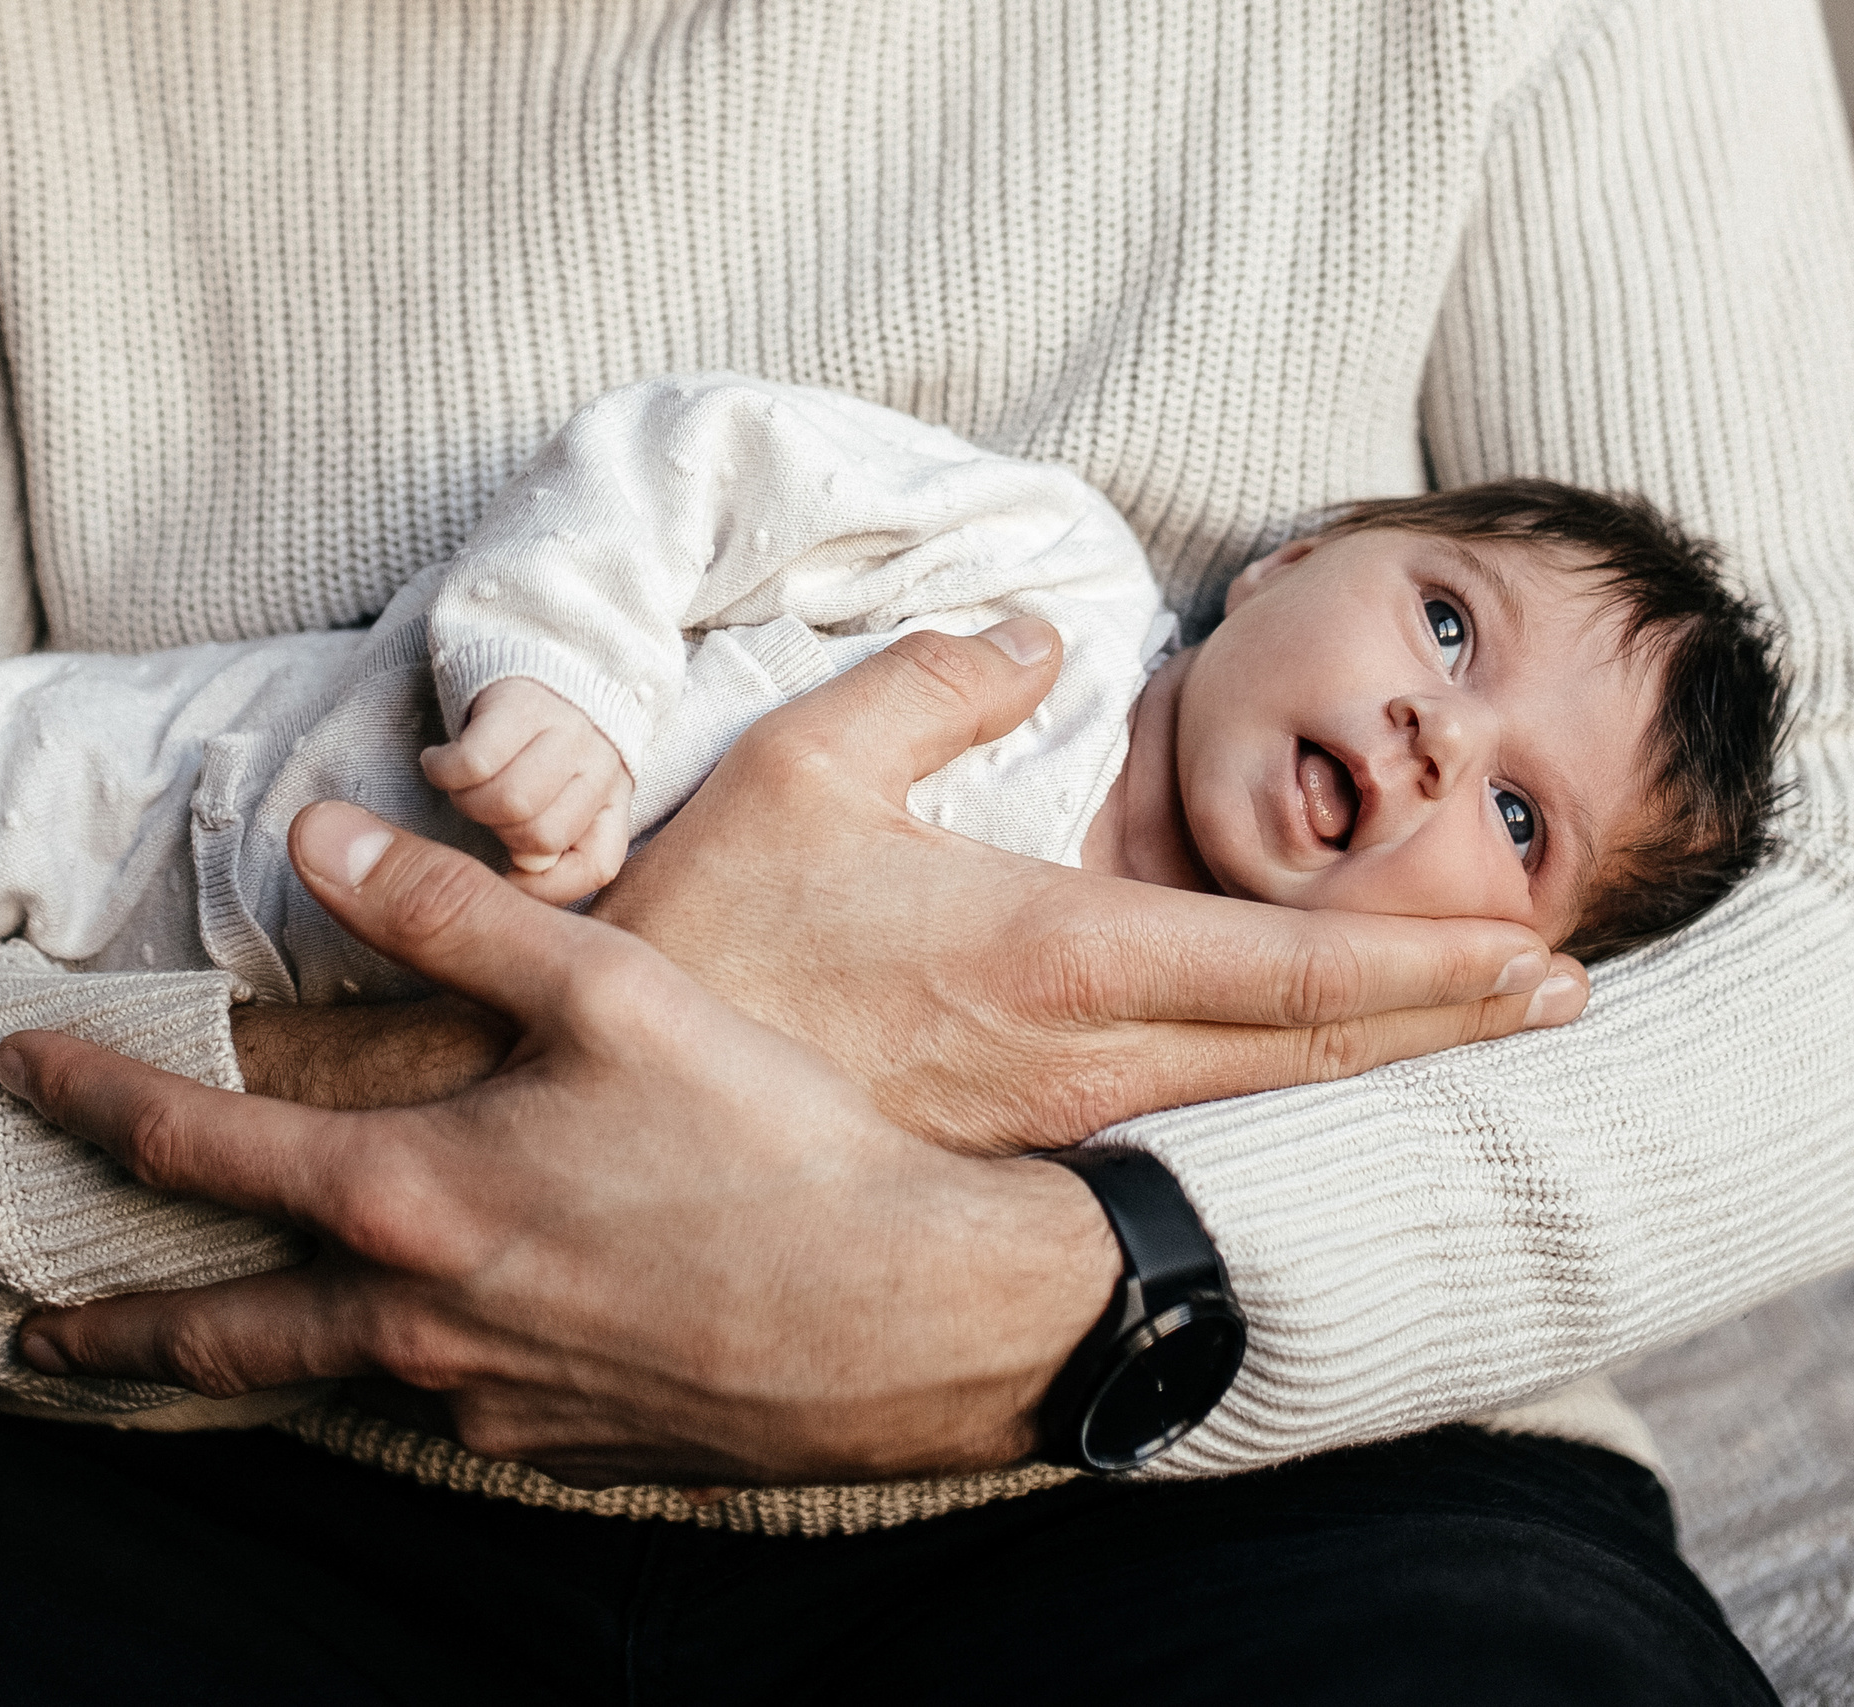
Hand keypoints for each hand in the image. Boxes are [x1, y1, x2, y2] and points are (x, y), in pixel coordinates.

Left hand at [2, 798, 1118, 1485]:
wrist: (913, 1318)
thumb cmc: (769, 1142)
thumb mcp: (607, 991)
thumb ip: (447, 914)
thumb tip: (314, 834)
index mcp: (408, 1196)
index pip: (194, 1148)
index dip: (93, 1100)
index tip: (19, 1070)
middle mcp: (419, 1323)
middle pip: (212, 1338)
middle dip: (105, 1337)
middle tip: (30, 1339)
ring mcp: (485, 1405)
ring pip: (332, 1381)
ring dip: (252, 1362)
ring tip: (205, 1348)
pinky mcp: (560, 1453)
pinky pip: (447, 1410)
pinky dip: (402, 1374)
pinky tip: (436, 1345)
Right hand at [419, 678, 633, 903]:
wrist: (548, 638)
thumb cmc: (545, 733)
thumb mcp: (565, 790)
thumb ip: (558, 843)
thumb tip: (524, 873)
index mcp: (614, 795)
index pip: (597, 864)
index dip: (548, 887)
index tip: (506, 877)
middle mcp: (600, 763)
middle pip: (540, 836)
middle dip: (496, 831)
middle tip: (481, 804)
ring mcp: (565, 730)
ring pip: (509, 804)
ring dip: (467, 801)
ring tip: (462, 782)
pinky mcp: (520, 702)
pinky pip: (473, 765)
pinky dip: (443, 771)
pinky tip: (438, 761)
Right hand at [590, 619, 1588, 1151]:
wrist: (612, 1116)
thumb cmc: (700, 939)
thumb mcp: (797, 769)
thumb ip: (931, 682)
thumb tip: (1034, 628)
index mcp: (1052, 957)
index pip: (1288, 968)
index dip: (1428, 964)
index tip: (1536, 959)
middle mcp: (1077, 1061)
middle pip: (1306, 1054)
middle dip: (1444, 1024)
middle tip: (1557, 1000)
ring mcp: (1045, 1126)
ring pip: (1250, 1104)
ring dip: (1369, 1065)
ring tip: (1458, 1031)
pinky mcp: (1003, 1156)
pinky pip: (1172, 1128)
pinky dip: (1266, 1099)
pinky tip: (1289, 1083)